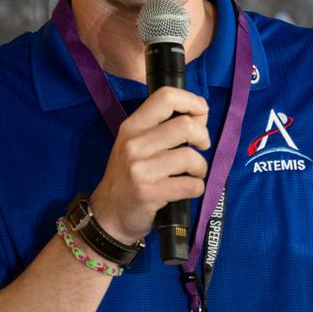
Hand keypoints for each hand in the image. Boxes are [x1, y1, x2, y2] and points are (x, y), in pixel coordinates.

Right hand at [89, 87, 210, 243]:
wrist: (109, 215)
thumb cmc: (129, 177)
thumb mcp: (138, 145)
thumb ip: (166, 126)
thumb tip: (201, 112)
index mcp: (132, 126)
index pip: (166, 97)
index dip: (191, 101)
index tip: (201, 113)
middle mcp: (134, 144)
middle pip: (185, 125)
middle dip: (203, 136)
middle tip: (201, 147)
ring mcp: (140, 169)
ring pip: (190, 156)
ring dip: (200, 167)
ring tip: (193, 173)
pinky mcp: (149, 192)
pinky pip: (190, 185)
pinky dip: (197, 188)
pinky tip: (187, 190)